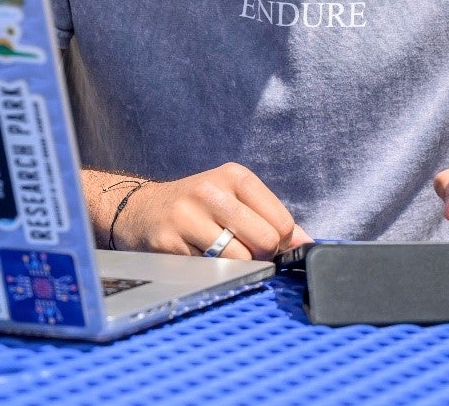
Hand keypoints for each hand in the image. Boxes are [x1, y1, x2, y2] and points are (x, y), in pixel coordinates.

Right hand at [111, 163, 307, 259]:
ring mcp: (186, 216)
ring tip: (221, 255)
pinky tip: (198, 258)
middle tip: (245, 252)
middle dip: (261, 256)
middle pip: (264, 240)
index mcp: (235, 176)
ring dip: (236, 267)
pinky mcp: (167, 242)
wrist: (141, 210)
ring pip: (238, 259)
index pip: (281, 221)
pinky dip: (210, 273)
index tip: (265, 243)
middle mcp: (210, 191)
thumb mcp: (236, 200)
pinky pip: (208, 271)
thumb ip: (273, 220)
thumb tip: (307, 245)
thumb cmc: (199, 208)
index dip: (279, 242)